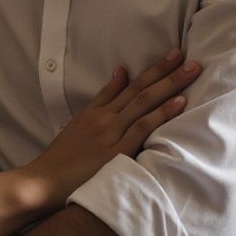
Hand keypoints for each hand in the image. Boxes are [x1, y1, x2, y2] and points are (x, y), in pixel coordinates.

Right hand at [26, 49, 199, 205]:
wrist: (43, 181)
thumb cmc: (60, 160)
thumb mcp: (77, 125)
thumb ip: (101, 101)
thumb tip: (120, 73)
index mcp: (94, 112)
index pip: (128, 85)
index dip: (152, 70)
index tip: (172, 56)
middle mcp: (104, 118)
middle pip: (140, 89)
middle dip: (165, 70)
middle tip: (187, 55)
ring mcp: (111, 133)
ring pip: (144, 102)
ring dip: (170, 84)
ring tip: (192, 70)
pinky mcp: (116, 151)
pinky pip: (143, 127)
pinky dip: (161, 113)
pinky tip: (179, 101)